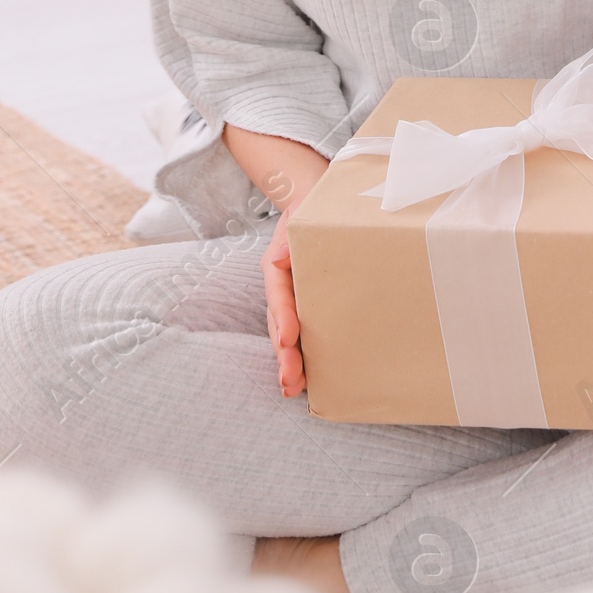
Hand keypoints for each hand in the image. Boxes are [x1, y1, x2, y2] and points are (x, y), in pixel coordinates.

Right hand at [263, 214, 305, 397]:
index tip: (289, 338)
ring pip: (286, 336)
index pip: (279, 293)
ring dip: (289, 363)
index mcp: (277, 265)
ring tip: (293, 388)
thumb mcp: (302, 211)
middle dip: (283, 353)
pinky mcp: (305, 309)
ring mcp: (291, 300)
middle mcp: (280, 287)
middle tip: (289, 379)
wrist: (314, 204)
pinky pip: (301, 336)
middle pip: (278, 323)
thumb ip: (293, 232)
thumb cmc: (311, 209)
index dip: (283, 316)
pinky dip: (301, 358)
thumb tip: (283, 256)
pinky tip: (307, 382)